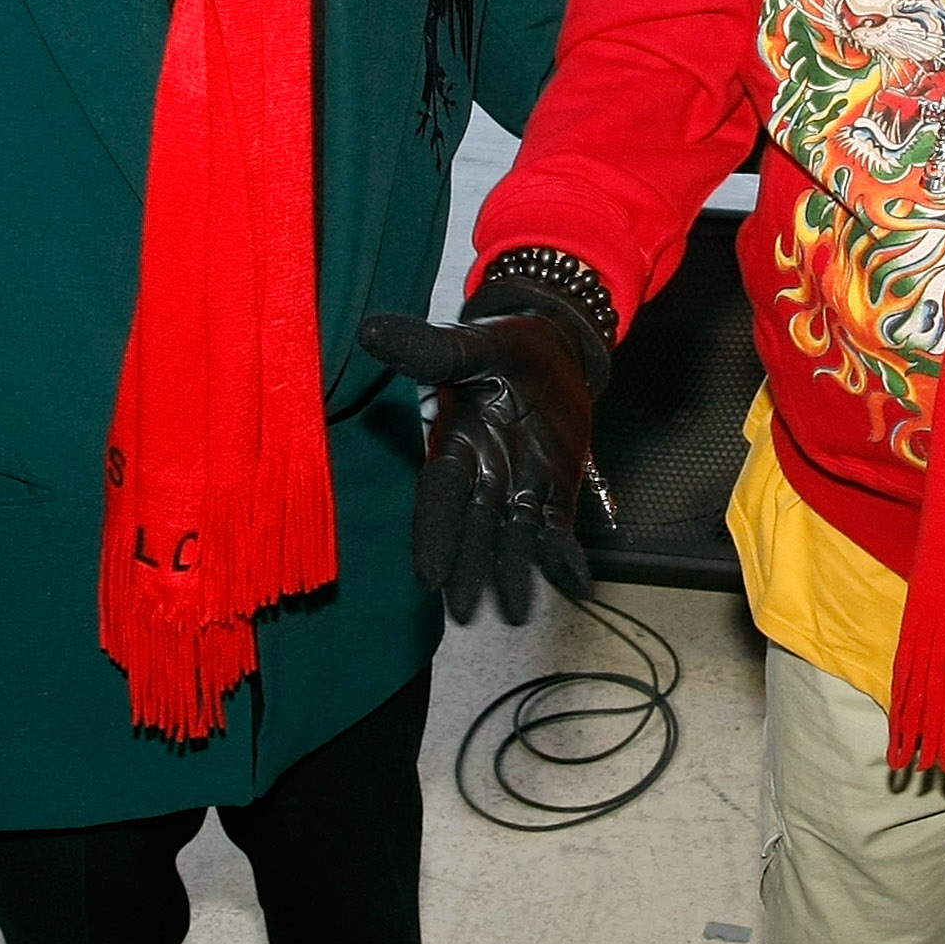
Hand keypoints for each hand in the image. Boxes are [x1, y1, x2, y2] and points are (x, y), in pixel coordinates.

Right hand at [358, 301, 599, 623]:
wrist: (557, 348)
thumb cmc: (507, 346)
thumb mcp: (471, 346)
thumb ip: (428, 350)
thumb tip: (369, 331)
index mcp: (457, 445)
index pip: (440, 495)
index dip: (434, 532)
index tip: (428, 573)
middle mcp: (485, 475)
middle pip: (473, 529)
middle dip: (467, 567)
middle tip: (460, 609)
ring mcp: (523, 487)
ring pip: (513, 539)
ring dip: (512, 574)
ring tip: (511, 612)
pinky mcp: (557, 491)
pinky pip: (559, 530)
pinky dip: (565, 557)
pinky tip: (575, 582)